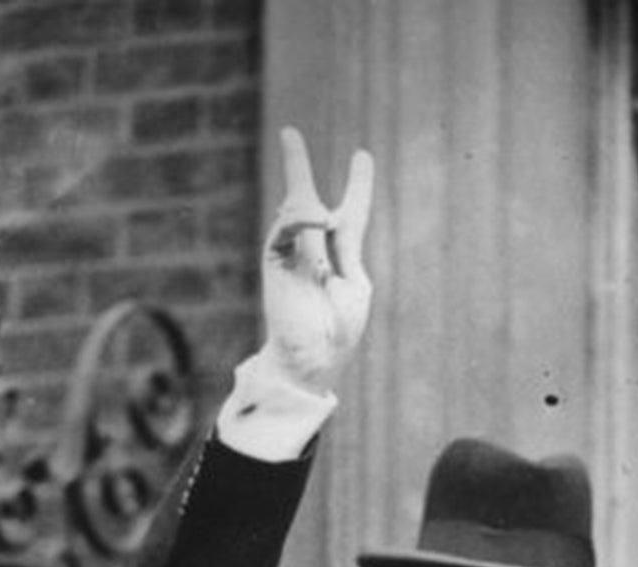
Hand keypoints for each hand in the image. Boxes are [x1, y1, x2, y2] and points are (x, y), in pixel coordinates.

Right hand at [259, 126, 374, 393]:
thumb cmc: (338, 332)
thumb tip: (327, 218)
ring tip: (304, 177)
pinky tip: (316, 214)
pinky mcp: (275, 265)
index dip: (358, 185)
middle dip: (297, 167)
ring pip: (291, 209)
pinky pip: (281, 232)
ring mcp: (292, 256)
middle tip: (289, 132)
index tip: (362, 156)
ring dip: (298, 185)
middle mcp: (315, 251)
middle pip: (306, 200)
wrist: (313, 362)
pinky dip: (297, 218)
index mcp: (342, 258)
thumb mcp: (355, 286)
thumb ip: (346, 249)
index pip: (351, 214)